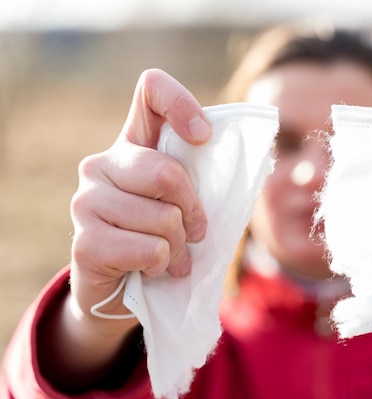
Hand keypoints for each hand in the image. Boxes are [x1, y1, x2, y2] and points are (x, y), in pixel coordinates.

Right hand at [70, 69, 210, 319]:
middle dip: (193, 211)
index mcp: (132, 144)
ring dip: (180, 247)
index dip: (181, 103)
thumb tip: (242, 160)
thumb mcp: (183, 202)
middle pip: (167, 173)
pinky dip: (163, 265)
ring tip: (170, 255)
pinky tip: (152, 268)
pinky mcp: (84, 243)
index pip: (151, 90)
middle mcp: (101, 164)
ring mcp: (86, 201)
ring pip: (163, 218)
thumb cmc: (160, 237)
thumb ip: (198, 178)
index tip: (203, 137)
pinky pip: (151, 250)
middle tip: (194, 233)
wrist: (121, 290)